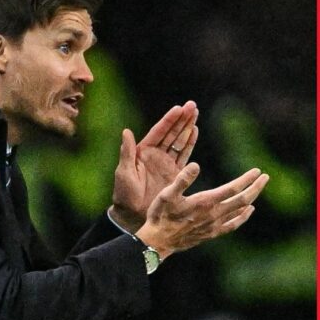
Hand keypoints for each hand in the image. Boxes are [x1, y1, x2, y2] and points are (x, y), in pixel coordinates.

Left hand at [110, 101, 199, 231]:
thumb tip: (126, 131)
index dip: (169, 120)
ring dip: (187, 128)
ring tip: (195, 114)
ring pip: (179, 141)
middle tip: (192, 105)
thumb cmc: (124, 194)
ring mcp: (166, 163)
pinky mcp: (175, 174)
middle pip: (172, 133)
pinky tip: (195, 132)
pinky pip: (184, 156)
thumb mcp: (123, 172)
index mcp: (143, 151)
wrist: (133, 214)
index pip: (158, 132)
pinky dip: (190, 144)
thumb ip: (127, 152)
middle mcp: (156, 154)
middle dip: (182, 119)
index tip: (178, 108)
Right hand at [133, 163, 267, 258]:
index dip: (247, 179)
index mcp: (206, 202)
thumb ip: (182, 179)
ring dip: (251, 199)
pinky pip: (233, 224)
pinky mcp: (212, 233)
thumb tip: (196, 165)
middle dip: (255, 187)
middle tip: (265, 177)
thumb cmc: (160, 215)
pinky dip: (243, 216)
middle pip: (242, 200)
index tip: (257, 171)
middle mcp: (214, 214)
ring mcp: (214, 225)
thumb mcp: (167, 194)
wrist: (158, 242)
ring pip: (239, 211)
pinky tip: (248, 211)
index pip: (233, 189)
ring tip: (258, 188)